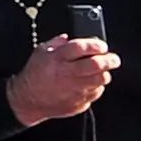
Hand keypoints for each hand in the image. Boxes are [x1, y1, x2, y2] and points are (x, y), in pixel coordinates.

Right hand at [5, 37, 119, 124]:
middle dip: (110, 60)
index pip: (81, 47)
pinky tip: (91, 84)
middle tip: (113, 59)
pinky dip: (96, 87)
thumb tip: (68, 37)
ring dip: (104, 74)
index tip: (101, 46)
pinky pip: (95, 93)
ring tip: (102, 71)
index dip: (95, 45)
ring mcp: (73, 90)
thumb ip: (55, 43)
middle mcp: (66, 74)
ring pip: (100, 80)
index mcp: (57, 59)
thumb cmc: (33, 75)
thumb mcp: (40, 53)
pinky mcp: (78, 102)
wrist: (27, 101)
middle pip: (96, 65)